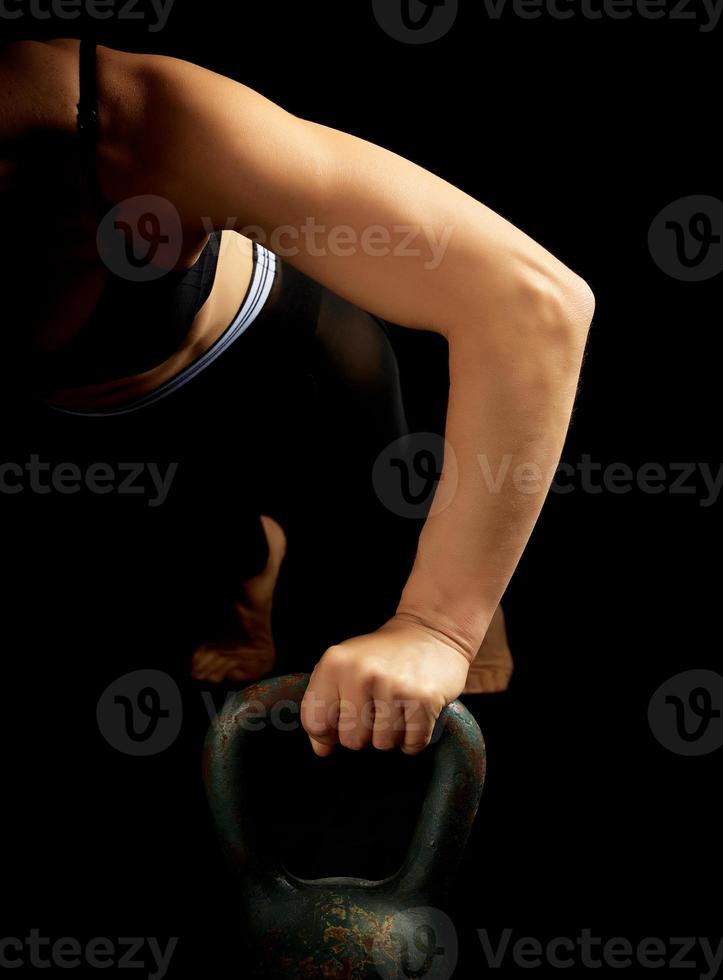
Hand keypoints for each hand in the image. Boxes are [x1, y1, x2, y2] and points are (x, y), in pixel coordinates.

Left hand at [300, 614, 470, 755]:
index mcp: (335, 664)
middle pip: (351, 740)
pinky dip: (414, 738)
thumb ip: (324, 704)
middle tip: (376, 708)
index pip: (315, 722)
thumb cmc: (383, 654)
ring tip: (397, 707)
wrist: (431, 633)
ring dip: (391, 735)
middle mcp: (362, 674)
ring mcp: (394, 687)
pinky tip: (414, 714)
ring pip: (383, 744)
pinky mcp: (424, 699)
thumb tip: (321, 749)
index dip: (328, 732)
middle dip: (364, 733)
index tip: (342, 722)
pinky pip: (412, 744)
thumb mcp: (345, 666)